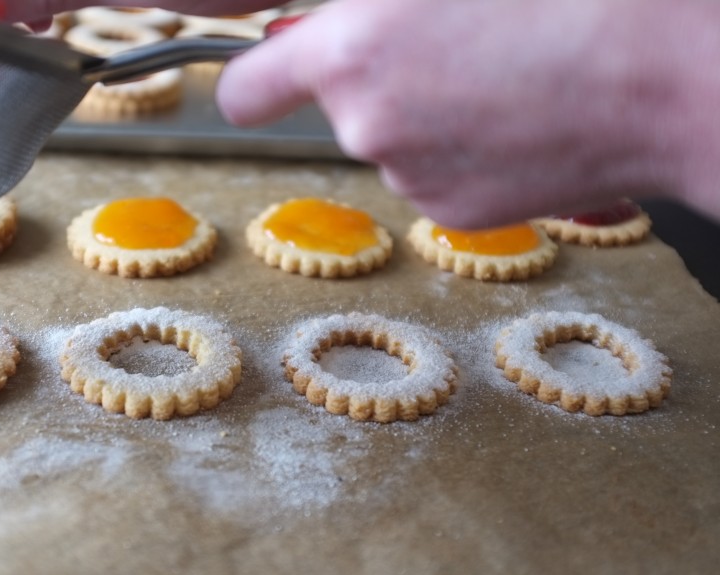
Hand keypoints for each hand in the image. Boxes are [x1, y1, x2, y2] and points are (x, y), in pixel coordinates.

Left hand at [216, 0, 700, 226]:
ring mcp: (412, 177)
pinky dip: (460, 152)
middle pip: (337, 108)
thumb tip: (297, 36)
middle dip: (376, 81)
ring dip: (425, 113)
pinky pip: (432, 176)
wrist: (668, 72)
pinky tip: (515, 119)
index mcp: (352, 51)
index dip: (253, 84)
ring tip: (503, 75)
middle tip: (453, 43)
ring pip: (390, 142)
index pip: (246, 92)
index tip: (263, 80)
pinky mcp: (455, 214)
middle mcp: (366, 126)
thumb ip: (358, 5)